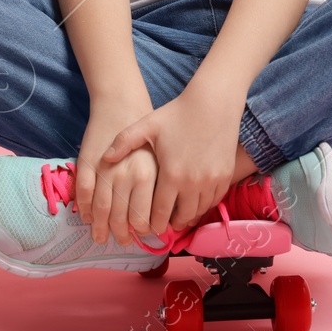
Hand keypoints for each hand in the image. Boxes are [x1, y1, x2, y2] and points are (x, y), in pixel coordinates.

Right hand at [76, 94, 154, 245]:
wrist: (121, 106)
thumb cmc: (145, 136)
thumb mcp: (158, 160)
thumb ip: (157, 189)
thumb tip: (158, 218)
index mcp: (147, 176)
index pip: (142, 216)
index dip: (140, 230)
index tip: (141, 235)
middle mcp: (126, 176)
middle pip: (120, 217)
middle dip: (121, 234)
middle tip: (123, 241)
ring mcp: (105, 171)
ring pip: (101, 209)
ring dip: (100, 227)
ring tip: (101, 237)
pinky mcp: (88, 164)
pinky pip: (85, 194)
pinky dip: (84, 209)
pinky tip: (87, 217)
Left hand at [101, 82, 244, 235]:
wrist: (213, 103)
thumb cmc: (177, 114)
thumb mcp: (147, 125)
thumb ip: (124, 142)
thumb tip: (106, 158)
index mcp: (171, 175)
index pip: (160, 212)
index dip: (153, 223)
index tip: (148, 227)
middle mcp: (193, 183)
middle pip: (181, 217)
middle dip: (170, 224)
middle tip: (163, 224)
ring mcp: (211, 180)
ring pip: (199, 211)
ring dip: (188, 216)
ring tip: (178, 216)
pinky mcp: (225, 176)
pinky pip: (214, 200)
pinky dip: (204, 205)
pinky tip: (195, 202)